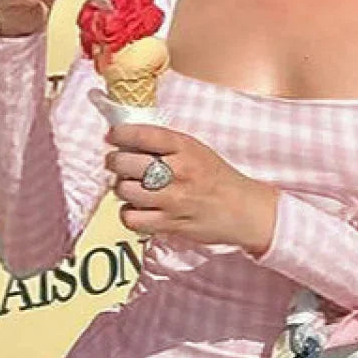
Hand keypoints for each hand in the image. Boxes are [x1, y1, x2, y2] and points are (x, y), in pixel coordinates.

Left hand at [106, 123, 277, 254]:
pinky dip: (129, 214)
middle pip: (125, 163)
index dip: (119, 134)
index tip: (113, 136)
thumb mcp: (197, 150)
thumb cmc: (218, 179)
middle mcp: (178, 171)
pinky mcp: (170, 224)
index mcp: (185, 147)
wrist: (244, 211)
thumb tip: (127, 139)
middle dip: (115, 162)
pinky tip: (138, 209)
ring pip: (125, 190)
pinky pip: (132, 219)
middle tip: (117, 163)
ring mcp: (173, 199)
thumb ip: (166, 144)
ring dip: (122, 188)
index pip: (141, 134)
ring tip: (131, 187)